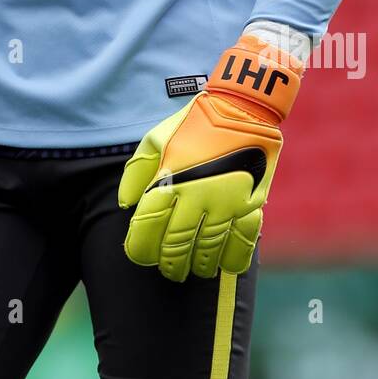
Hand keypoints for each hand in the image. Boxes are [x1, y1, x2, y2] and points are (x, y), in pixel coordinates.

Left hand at [118, 35, 302, 280]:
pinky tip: (226, 266)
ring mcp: (226, 202)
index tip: (139, 253)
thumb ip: (137, 172)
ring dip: (199, 266)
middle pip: (176, 245)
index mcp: (169, 179)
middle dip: (169, 264)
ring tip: (194, 270)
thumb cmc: (194, 123)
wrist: (241, 107)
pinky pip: (243, 242)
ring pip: (208, 249)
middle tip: (169, 270)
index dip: (139, 248)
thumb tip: (126, 204)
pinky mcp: (251, 203)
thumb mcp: (157, 138)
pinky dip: (234, 259)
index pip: (147, 227)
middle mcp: (196, 195)